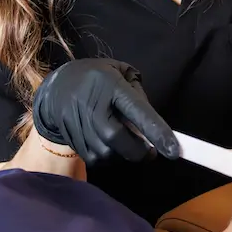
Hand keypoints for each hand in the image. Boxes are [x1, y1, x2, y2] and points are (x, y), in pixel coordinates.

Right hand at [32, 59, 179, 166]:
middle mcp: (92, 105)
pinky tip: (110, 146)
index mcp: (110, 85)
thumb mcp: (120, 72)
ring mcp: (78, 123)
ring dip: (123, 156)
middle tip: (150, 151)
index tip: (174, 151)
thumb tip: (152, 126)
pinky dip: (108, 159)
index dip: (157, 131)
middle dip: (138, 151)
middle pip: (116, 138)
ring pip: (105, 152)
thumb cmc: (98, 78)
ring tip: (126, 144)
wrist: (57, 86)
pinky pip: (93, 159)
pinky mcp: (70, 138)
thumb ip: (138, 94)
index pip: (137, 110)